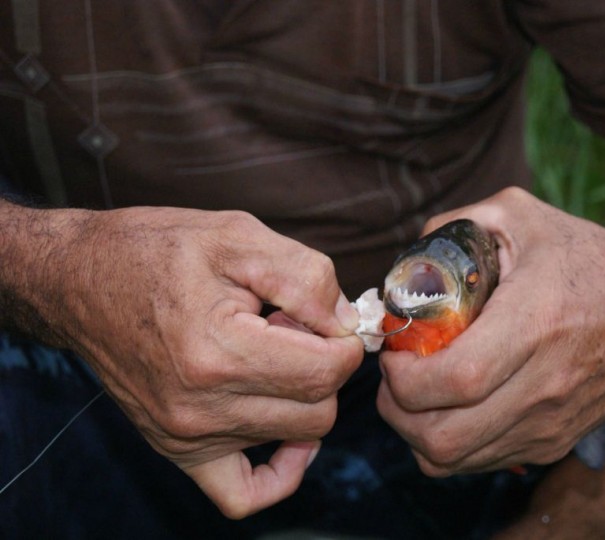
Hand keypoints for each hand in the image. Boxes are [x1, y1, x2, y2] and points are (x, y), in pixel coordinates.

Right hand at [32, 207, 362, 516]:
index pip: (327, 372)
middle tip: (290, 328)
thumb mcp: (239, 237)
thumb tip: (347, 324)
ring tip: (265, 353)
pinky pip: (243, 494)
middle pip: (318, 409)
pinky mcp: (176, 449)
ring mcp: (185, 436)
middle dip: (323, 365)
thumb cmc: (158, 251)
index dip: (344, 341)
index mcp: (219, 352)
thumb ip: (307, 278)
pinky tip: (286, 430)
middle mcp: (200, 407)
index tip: (326, 317)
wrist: (80, 279)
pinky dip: (279, 470)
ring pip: (294, 435)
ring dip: (299, 395)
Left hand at [377, 187, 604, 475]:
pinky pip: (484, 463)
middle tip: (396, 377)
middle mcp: (546, 383)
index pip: (453, 379)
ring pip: (457, 459)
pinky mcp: (558, 440)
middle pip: (445, 436)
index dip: (404, 377)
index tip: (394, 352)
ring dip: (417, 432)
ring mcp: (553, 421)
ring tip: (416, 395)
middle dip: (397, 412)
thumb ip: (454, 225)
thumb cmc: (590, 256)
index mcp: (535, 322)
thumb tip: (406, 259)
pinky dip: (451, 445)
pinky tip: (450, 409)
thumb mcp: (521, 214)